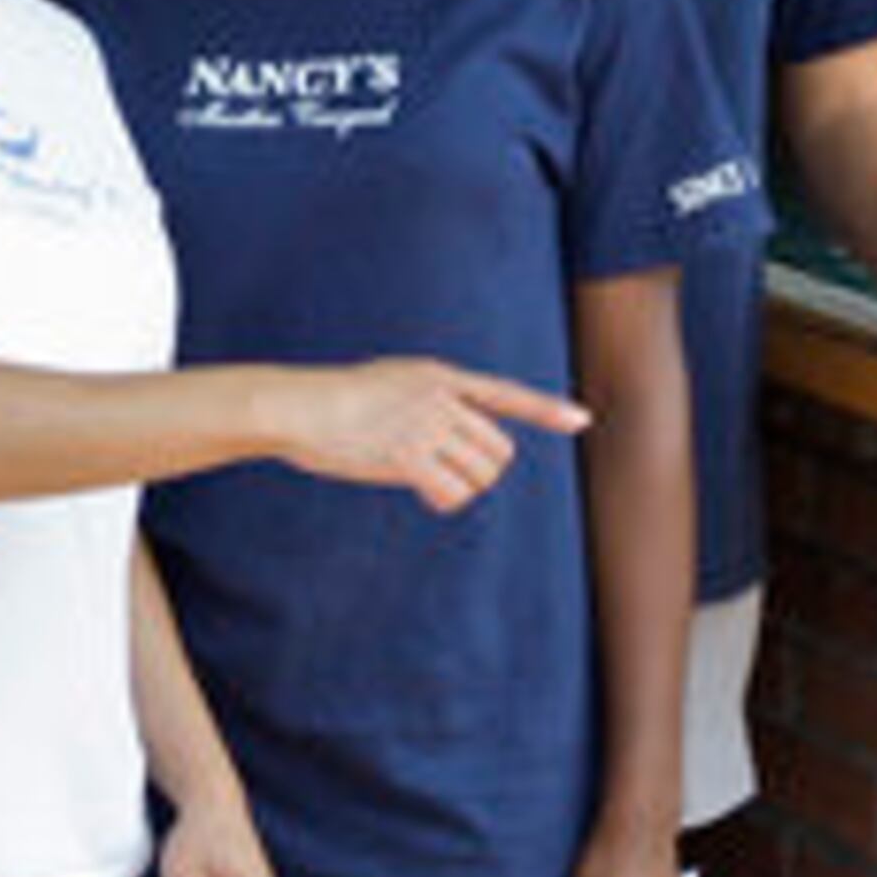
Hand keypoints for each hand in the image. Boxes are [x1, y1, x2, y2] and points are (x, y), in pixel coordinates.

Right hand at [278, 359, 588, 513]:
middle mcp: (439, 397)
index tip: (582, 419)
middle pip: (497, 451)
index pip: (503, 393)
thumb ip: (428, 404)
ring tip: (425, 480)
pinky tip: (422, 492)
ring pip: (479, 475)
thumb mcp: (386, 386)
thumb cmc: (330, 401)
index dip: (545, 409)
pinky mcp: (408, 455)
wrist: (295, 406)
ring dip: (460, 487)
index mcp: (437, 376)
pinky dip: (443, 500)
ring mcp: (425, 425)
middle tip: (443, 474)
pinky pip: (452, 493)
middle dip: (479, 470)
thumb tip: (453, 445)